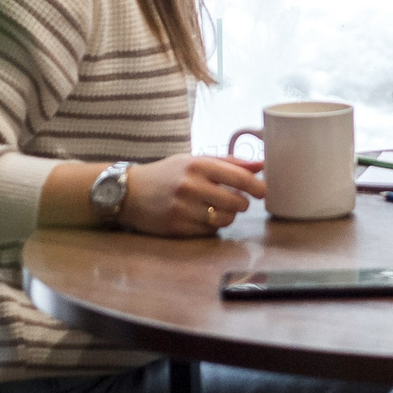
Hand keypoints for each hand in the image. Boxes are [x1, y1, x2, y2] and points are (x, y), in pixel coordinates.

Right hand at [119, 155, 262, 237]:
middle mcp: (191, 186)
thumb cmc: (167, 174)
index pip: (239, 177)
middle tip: (236, 201)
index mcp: (198, 165)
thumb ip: (228, 162)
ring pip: (224, 219)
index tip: (263, 192)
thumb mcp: (194, 160)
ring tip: (217, 208)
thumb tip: (261, 165)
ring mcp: (183, 208)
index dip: (257, 186)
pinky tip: (201, 217)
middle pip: (236, 203)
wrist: (129, 192)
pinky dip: (211, 226)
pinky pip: (209, 231)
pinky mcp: (177, 227)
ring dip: (227, 216)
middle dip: (242, 204)